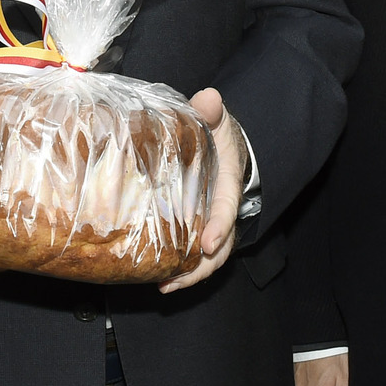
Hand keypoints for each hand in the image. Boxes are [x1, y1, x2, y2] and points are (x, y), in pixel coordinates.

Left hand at [158, 88, 247, 293]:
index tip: (207, 242)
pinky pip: (192, 254)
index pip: (226, 209)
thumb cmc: (218, 135)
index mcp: (227, 186)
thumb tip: (208, 98)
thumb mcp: (218, 120)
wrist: (220, 146)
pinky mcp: (195, 229)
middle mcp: (221, 211)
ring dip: (189, 275)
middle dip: (202, 266)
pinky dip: (180, 269)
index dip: (219, 226)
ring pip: (207, 257)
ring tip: (164, 286)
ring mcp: (209, 223)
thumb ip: (212, 112)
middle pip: (220, 246)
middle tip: (177, 279)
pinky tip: (158, 278)